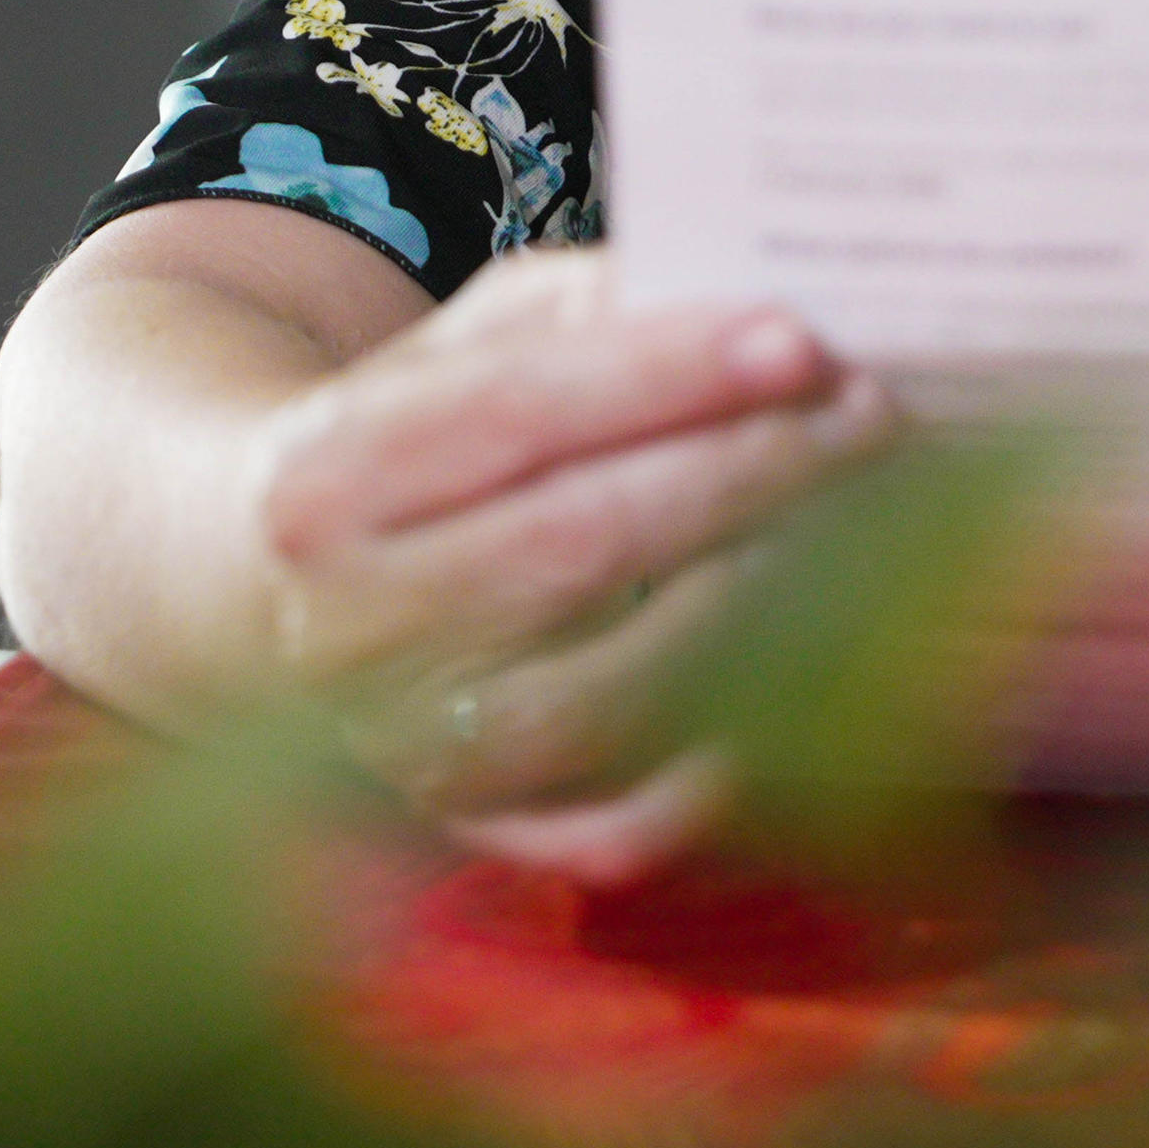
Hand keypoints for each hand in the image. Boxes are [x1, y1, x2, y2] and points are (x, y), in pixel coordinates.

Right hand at [242, 245, 902, 883]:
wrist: (279, 593)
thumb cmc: (420, 438)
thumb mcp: (468, 342)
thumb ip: (588, 313)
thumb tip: (751, 316)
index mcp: (325, 476)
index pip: (518, 410)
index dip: (667, 374)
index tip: (802, 340)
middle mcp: (349, 628)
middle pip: (580, 546)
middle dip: (746, 474)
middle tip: (868, 417)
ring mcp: (407, 749)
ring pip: (607, 693)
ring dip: (756, 604)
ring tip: (854, 518)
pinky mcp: (470, 834)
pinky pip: (614, 826)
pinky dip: (716, 767)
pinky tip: (802, 670)